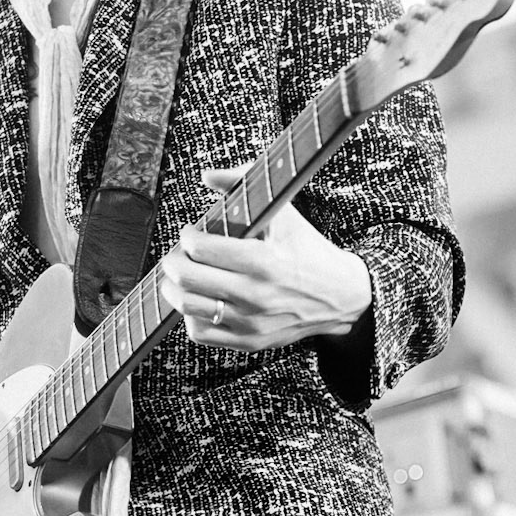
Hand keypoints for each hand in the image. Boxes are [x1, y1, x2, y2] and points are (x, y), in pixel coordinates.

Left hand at [159, 170, 371, 351]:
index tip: (191, 232)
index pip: (200, 248)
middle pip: (187, 278)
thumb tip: (208, 175)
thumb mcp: (285, 214)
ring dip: (174, 287)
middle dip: (173, 260)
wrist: (341, 296)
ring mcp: (250, 321)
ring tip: (180, 276)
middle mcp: (254, 294)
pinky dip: (190, 315)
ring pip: (187, 306)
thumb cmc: (308, 251)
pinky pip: (200, 333)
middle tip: (178, 253)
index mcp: (263, 260)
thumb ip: (246, 186)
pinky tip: (199, 300)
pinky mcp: (249, 341)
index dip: (188, 236)